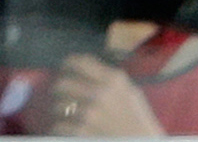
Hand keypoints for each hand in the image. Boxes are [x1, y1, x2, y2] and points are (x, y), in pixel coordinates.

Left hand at [40, 54, 163, 136]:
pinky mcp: (81, 132)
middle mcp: (100, 93)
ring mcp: (89, 114)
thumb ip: (109, 80)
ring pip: (57, 106)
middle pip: (62, 84)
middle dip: (60, 90)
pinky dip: (61, 128)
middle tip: (63, 94)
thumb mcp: (130, 92)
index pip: (80, 62)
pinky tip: (70, 128)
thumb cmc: (136, 118)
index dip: (68, 64)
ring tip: (69, 114)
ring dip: (60, 111)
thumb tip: (82, 69)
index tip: (65, 68)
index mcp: (114, 80)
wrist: (140, 141)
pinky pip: (57, 126)